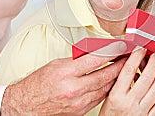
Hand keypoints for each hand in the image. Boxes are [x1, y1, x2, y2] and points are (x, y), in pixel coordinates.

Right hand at [0, 41, 126, 115]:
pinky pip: (99, 99)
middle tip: (128, 57)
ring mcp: (78, 102)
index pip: (95, 59)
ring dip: (116, 78)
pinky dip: (106, 89)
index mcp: (66, 72)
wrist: (26, 105)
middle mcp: (73, 88)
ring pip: (105, 88)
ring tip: (123, 69)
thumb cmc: (38, 84)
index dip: (112, 51)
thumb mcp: (56, 64)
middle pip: (104, 75)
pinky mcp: (80, 111)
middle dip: (119, 65)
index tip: (121, 46)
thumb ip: (77, 60)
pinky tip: (111, 83)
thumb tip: (95, 54)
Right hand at [100, 48, 154, 115]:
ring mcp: (141, 111)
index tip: (140, 48)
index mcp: (116, 95)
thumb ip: (118, 81)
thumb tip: (128, 63)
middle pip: (146, 78)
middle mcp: (129, 103)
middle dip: (153, 63)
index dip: (136, 56)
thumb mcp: (108, 97)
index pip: (128, 70)